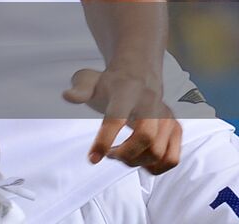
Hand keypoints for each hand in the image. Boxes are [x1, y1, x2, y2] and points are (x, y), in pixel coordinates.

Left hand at [64, 67, 181, 173]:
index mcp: (126, 91)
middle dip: (126, 154)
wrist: (138, 75)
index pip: (117, 118)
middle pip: (146, 138)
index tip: (92, 158)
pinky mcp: (175, 128)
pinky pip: (172, 159)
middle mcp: (151, 103)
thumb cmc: (110, 82)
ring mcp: (166, 116)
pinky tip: (137, 159)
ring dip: (136, 162)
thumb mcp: (89, 79)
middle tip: (110, 154)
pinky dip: (154, 167)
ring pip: (159, 152)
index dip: (104, 140)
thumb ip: (80, 89)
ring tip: (120, 155)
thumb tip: (68, 96)